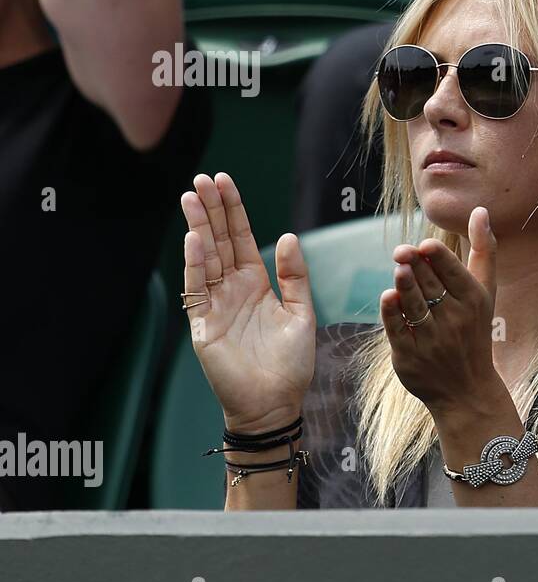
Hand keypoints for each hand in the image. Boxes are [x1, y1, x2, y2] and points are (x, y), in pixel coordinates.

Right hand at [181, 173, 316, 432]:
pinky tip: (195, 239)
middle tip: (203, 178)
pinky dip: (196, 264)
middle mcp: (231, 290)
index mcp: (255, 285)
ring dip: (198, 228)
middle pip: (218, 241)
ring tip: (192, 197)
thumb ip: (295, 276)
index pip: (239, 239)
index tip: (224, 182)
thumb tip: (286, 237)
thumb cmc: (291, 364)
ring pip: (204, 258)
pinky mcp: (203, 325)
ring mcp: (214, 306)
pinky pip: (198, 289)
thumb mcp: (302, 312)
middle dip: (210, 210)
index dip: (232, 211)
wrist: (277, 402)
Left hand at [379, 206, 510, 423]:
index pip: (453, 273)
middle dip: (415, 266)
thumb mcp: (485, 292)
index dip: (437, 257)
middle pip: (430, 285)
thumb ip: (483, 250)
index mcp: (473, 300)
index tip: (424, 245)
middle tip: (402, 251)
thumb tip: (480, 210)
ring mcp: (432, 339)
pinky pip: (398, 329)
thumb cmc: (475, 331)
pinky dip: (392, 312)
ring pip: (415, 306)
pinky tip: (388, 296)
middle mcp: (455, 320)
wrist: (467, 389)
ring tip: (398, 266)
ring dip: (405, 285)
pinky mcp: (410, 356)